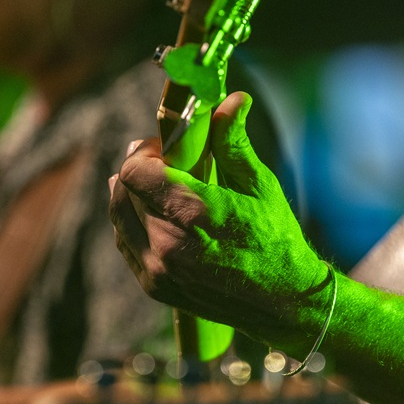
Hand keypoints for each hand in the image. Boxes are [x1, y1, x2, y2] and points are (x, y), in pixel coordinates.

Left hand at [109, 91, 330, 353]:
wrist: (284, 303)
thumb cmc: (277, 241)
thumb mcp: (260, 187)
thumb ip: (233, 142)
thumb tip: (231, 99)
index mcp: (194, 213)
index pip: (135, 171)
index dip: (144, 153)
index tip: (164, 149)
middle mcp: (168, 244)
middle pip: (123, 190)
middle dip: (139, 170)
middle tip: (163, 164)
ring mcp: (158, 270)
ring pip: (119, 216)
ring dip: (132, 196)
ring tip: (160, 190)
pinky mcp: (154, 287)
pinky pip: (126, 243)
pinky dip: (133, 223)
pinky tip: (158, 216)